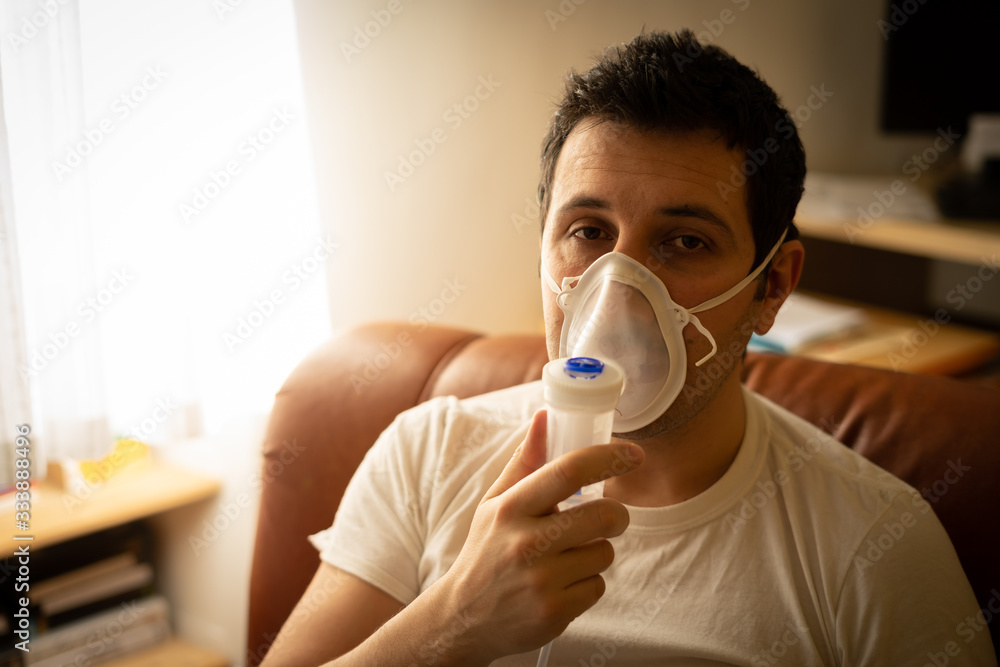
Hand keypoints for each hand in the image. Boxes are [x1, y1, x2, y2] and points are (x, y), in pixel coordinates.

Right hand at [437, 408, 643, 663]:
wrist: (463, 617)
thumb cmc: (487, 551)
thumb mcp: (495, 503)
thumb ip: (525, 461)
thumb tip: (545, 417)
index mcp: (511, 507)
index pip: (568, 471)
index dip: (607, 458)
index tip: (634, 454)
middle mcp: (525, 542)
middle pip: (603, 516)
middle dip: (616, 515)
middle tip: (607, 518)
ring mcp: (541, 580)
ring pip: (604, 552)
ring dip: (596, 552)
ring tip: (567, 558)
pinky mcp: (554, 612)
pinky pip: (598, 586)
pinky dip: (588, 584)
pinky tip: (561, 585)